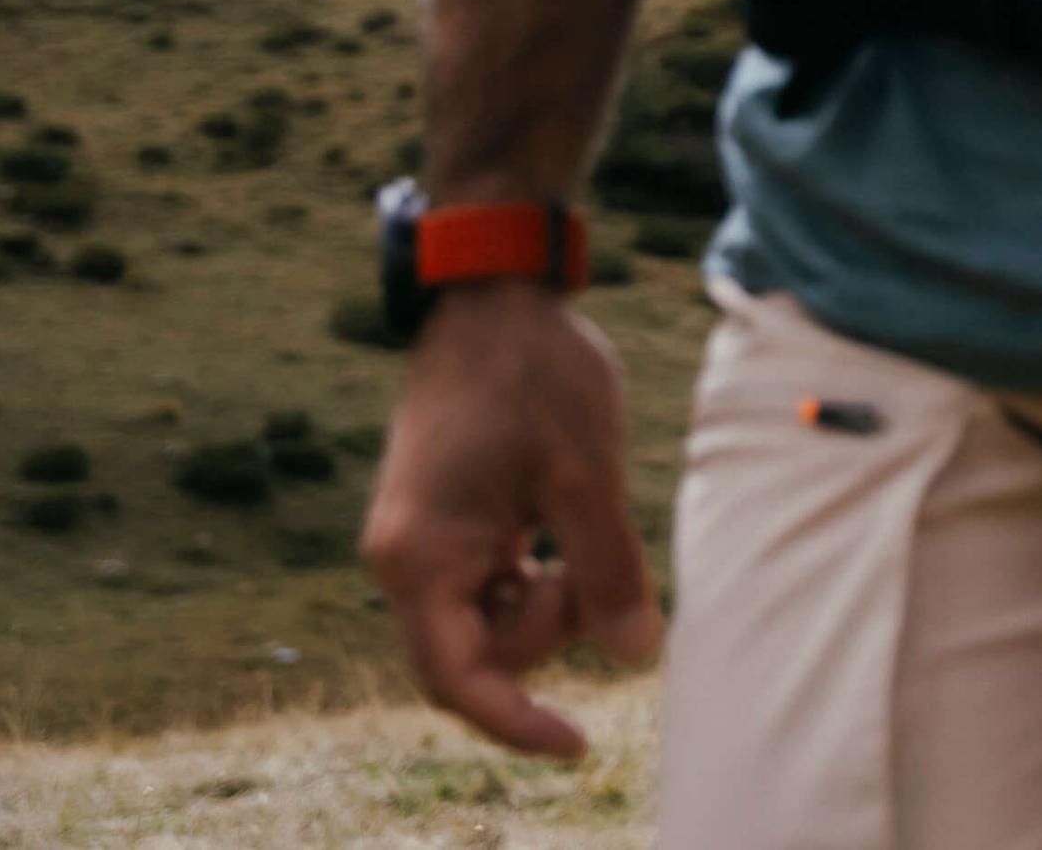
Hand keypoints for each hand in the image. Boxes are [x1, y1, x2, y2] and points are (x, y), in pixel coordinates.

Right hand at [360, 283, 659, 758]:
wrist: (494, 297)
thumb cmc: (535, 374)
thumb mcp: (587, 472)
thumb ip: (607, 567)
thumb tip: (636, 655)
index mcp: (420, 559)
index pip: (457, 680)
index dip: (516, 722)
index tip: (580, 745)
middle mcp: (405, 560)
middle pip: (480, 653)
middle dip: (550, 629)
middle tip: (594, 560)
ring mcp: (423, 542)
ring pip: (491, 620)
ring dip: (550, 599)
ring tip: (582, 523)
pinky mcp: (448, 523)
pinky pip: (493, 583)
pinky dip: (540, 573)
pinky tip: (568, 527)